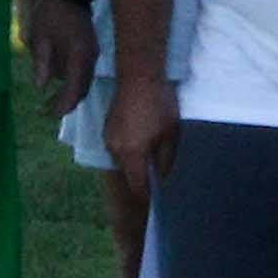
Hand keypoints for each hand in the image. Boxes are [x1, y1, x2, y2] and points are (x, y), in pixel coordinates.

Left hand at [20, 0, 98, 119]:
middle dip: (67, 101)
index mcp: (79, 54)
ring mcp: (92, 53)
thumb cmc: (50, 14)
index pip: (75, 85)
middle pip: (82, 86)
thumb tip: (41, 86)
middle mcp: (90, 57)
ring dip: (69, 93)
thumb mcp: (40, 37)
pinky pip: (82, 72)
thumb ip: (42, 62)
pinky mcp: (89, 50)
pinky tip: (58, 86)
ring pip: (83, 81)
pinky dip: (72, 82)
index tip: (52, 114)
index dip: (65, 102)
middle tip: (48, 113)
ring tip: (49, 103)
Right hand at [104, 74, 179, 204]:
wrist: (138, 75)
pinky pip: (118, 148)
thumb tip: (162, 176)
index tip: (157, 201)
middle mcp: (114, 149)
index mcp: (131, 154)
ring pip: (122, 160)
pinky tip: (143, 143)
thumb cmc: (159, 104)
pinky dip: (129, 151)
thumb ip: (166, 159)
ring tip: (153, 161)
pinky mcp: (107, 128)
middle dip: (141, 179)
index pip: (136, 185)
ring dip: (135, 163)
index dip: (147, 195)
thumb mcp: (171, 133)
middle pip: (128, 173)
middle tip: (158, 181)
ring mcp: (107, 138)